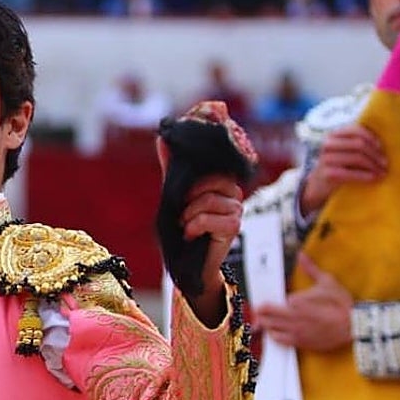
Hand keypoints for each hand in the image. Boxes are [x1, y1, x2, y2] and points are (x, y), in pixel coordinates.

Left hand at [158, 135, 244, 323]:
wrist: (189, 262)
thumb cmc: (183, 227)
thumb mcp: (175, 194)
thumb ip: (172, 167)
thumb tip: (162, 137)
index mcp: (222, 182)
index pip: (211, 169)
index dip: (193, 184)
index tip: (184, 198)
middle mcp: (234, 193)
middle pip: (208, 184)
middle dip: (188, 201)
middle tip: (184, 215)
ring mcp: (237, 209)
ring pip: (207, 201)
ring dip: (188, 216)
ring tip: (187, 225)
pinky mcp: (234, 226)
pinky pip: (209, 218)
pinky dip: (194, 226)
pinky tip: (192, 234)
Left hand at [255, 253, 352, 350]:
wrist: (354, 326)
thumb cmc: (341, 303)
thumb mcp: (327, 282)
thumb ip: (311, 269)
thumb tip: (301, 255)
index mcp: (297, 301)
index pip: (272, 301)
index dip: (267, 300)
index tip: (263, 299)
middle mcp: (293, 317)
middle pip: (266, 315)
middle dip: (260, 311)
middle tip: (258, 308)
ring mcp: (296, 331)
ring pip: (269, 328)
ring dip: (264, 323)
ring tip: (263, 319)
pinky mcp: (300, 342)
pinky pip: (278, 340)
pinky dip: (273, 335)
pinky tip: (274, 331)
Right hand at [300, 125, 385, 215]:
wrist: (318, 187)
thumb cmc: (338, 167)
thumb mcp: (344, 151)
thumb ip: (357, 143)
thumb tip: (387, 138)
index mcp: (333, 135)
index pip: (356, 130)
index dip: (371, 138)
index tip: (381, 147)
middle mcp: (327, 145)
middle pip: (359, 144)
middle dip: (375, 154)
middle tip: (385, 163)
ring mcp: (326, 159)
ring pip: (357, 158)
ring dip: (374, 165)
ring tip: (382, 172)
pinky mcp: (327, 174)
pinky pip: (351, 173)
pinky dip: (365, 175)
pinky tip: (374, 178)